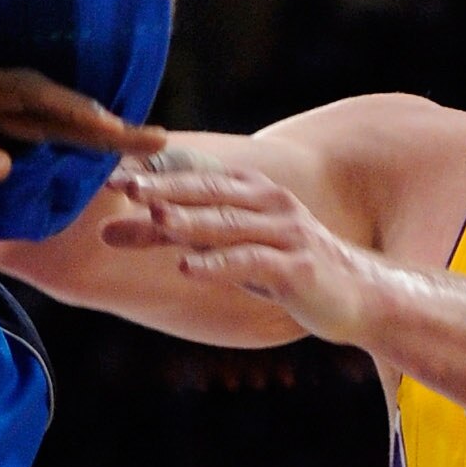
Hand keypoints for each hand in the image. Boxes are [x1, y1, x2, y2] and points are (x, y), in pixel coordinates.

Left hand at [0, 68, 161, 259]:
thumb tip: (3, 161)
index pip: (22, 91)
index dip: (71, 107)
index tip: (115, 128)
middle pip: (40, 105)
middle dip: (96, 120)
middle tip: (152, 139)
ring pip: (34, 129)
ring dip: (82, 138)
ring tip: (132, 151)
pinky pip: (16, 152)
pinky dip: (53, 160)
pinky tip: (79, 172)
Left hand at [103, 151, 380, 343]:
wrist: (359, 296)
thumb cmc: (283, 268)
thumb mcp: (226, 249)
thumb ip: (176, 236)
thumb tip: (109, 230)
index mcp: (250, 190)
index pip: (194, 175)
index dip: (152, 170)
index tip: (106, 171)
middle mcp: (268, 202)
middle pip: (207, 190)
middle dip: (162, 186)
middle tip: (119, 185)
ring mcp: (285, 232)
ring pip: (228, 223)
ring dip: (188, 220)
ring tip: (151, 218)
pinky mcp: (297, 267)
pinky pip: (251, 262)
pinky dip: (217, 264)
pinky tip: (186, 268)